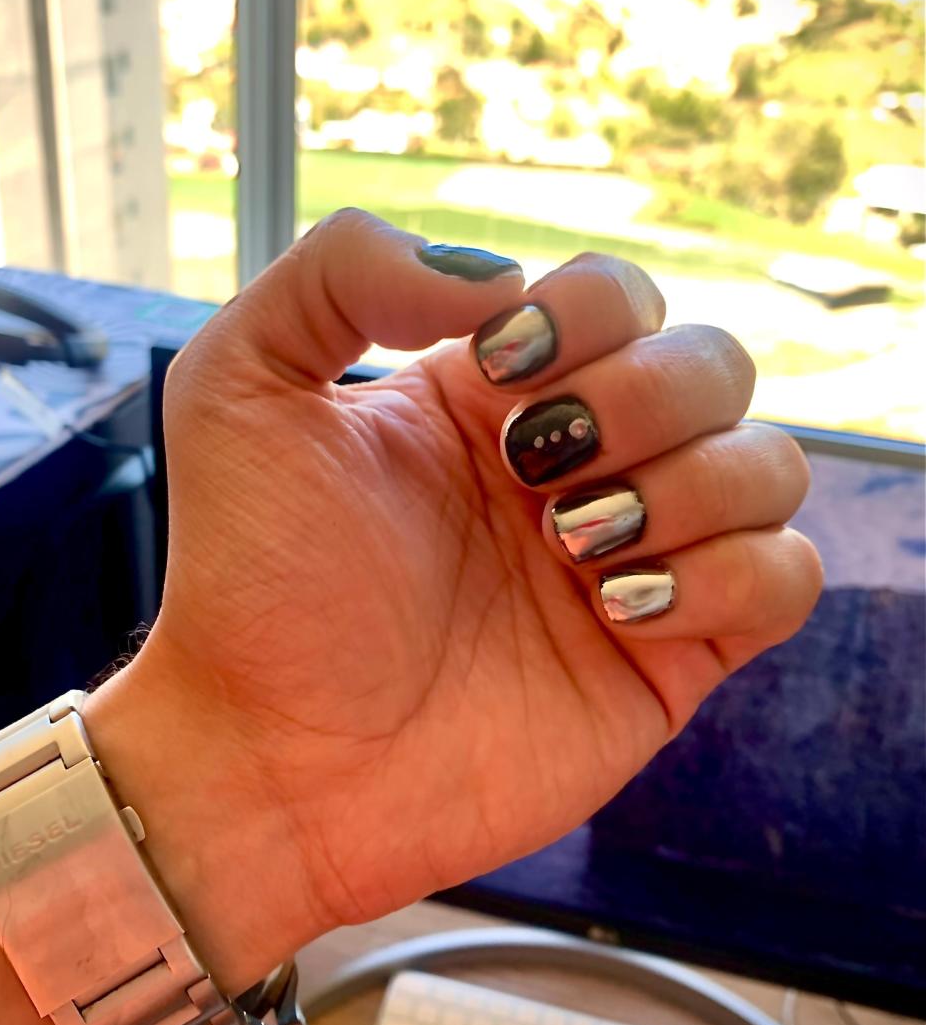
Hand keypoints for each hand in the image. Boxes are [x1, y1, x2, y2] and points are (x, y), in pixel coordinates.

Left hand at [86, 210, 821, 990]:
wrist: (268, 754)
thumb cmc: (248, 575)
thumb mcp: (240, 380)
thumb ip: (342, 270)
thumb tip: (502, 279)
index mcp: (496, 392)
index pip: (621, 294)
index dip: (589, 313)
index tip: (496, 372)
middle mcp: (579, 464)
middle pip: (716, 364)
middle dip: (642, 400)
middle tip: (534, 471)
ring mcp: (631, 559)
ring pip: (769, 466)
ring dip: (687, 488)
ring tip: (571, 547)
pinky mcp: (667, 658)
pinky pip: (784, 580)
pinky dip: (730, 576)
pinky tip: (619, 609)